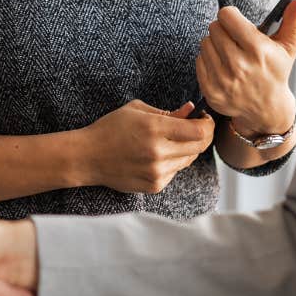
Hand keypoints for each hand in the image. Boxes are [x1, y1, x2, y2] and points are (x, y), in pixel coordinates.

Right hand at [75, 99, 214, 193]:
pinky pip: (176, 172)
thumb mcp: (137, 110)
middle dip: (202, 135)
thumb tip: (191, 110)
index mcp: (154, 129)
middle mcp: (158, 153)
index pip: (199, 131)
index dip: (208, 124)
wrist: (88, 157)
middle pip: (199, 147)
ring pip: (189, 160)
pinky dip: (173, 162)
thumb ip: (168, 111)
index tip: (204, 118)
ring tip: (170, 140)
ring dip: (187, 149)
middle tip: (195, 127)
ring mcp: (157, 172)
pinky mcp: (154, 186)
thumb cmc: (110, 128)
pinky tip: (157, 155)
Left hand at [196, 0, 295, 135]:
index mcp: (258, 50)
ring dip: (215, 44)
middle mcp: (239, 65)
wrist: (266, 108)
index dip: (231, 16)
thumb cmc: (276, 72)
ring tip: (229, 52)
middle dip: (223, 29)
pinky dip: (208, 59)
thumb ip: (292, 20)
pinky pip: (199, 60)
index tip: (237, 22)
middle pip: (214, 27)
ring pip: (205, 42)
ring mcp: (223, 80)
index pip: (227, 16)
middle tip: (234, 38)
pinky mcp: (211, 90)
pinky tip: (222, 65)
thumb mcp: (288, 47)